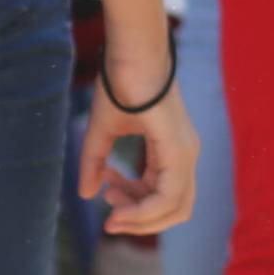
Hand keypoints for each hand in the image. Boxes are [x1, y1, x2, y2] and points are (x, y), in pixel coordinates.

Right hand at [78, 69, 197, 235]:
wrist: (130, 54)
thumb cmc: (120, 84)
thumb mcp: (103, 132)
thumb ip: (95, 163)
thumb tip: (87, 193)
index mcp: (172, 151)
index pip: (163, 195)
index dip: (135, 207)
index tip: (105, 196)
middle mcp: (185, 155)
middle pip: (174, 210)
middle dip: (140, 220)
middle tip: (109, 215)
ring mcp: (186, 154)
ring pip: (174, 209)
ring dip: (140, 220)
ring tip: (110, 206)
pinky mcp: (180, 151)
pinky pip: (168, 196)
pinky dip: (143, 211)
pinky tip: (116, 206)